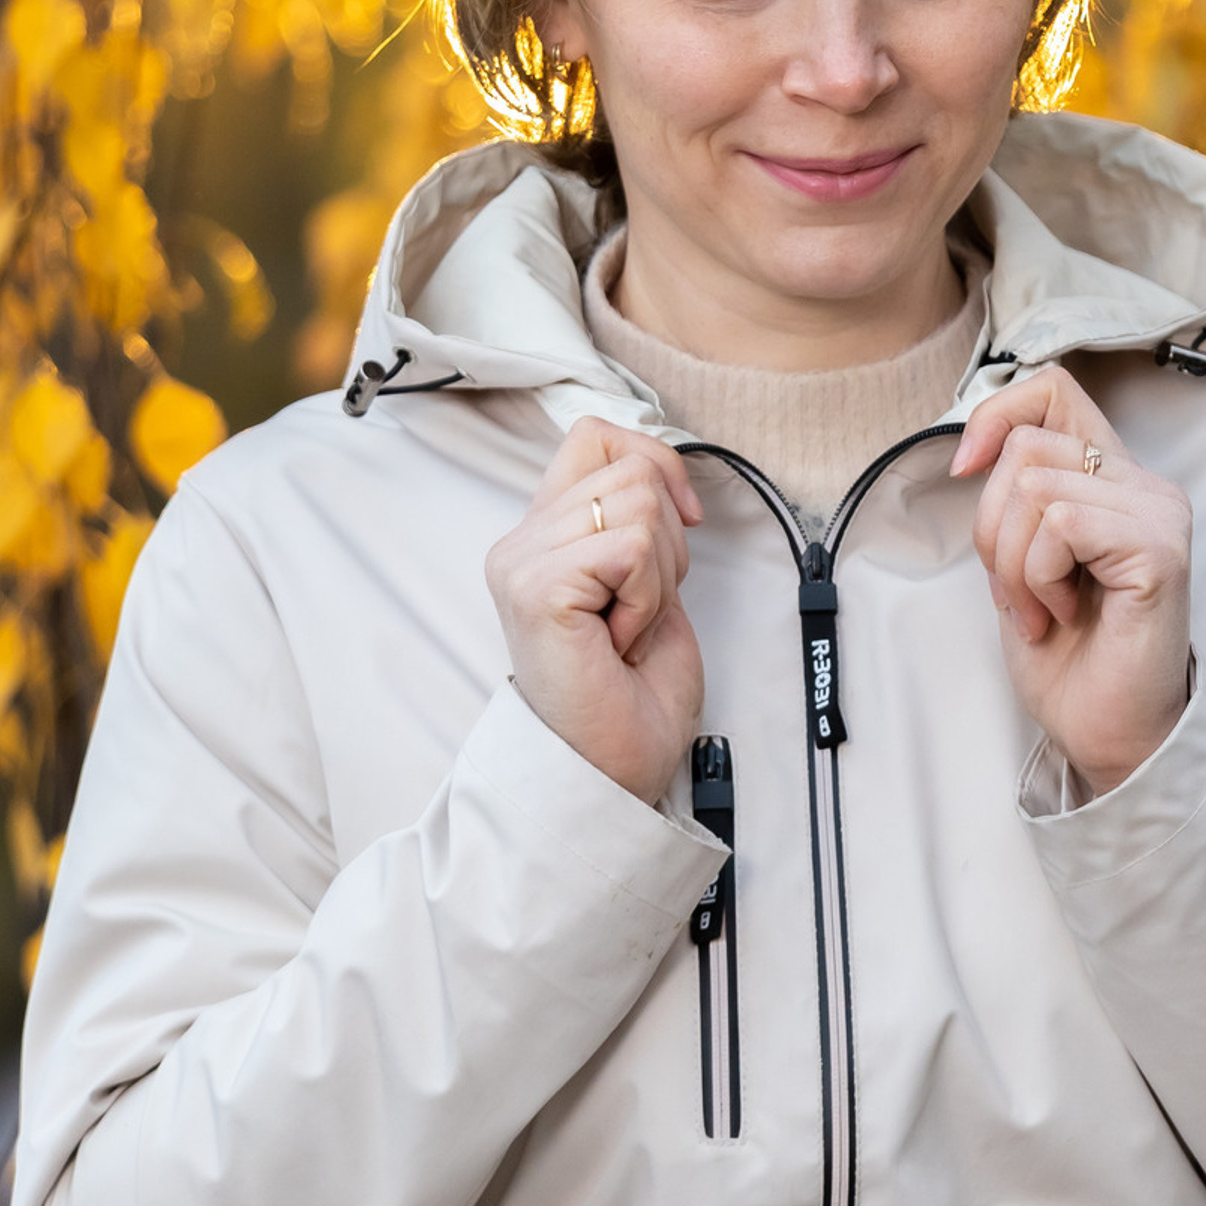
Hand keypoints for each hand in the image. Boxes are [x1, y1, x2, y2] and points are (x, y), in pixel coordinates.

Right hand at [484, 419, 705, 804]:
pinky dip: (648, 597)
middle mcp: (519, 542)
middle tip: (638, 608)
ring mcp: (521, 563)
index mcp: (541, 534)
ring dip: (658, 574)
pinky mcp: (536, 588)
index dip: (656, 462)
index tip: (686, 522)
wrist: (615, 771)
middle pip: (629, 465)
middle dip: (667, 540)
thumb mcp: (647, 581)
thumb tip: (661, 467)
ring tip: (626, 627)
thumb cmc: (632, 695)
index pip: (595, 434)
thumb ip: (637, 519)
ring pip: (637, 501)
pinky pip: (630, 547)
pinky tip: (619, 640)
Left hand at [951, 367, 1191, 799]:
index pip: (1054, 388)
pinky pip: (1061, 524)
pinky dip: (1039, 577)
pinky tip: (1064, 613)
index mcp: (1113, 478)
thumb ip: (1015, 494)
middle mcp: (1145, 484)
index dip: (996, 414)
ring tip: (1043, 609)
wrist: (1106, 731)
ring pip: (1035, 486)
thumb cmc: (1070, 654)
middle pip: (1027, 445)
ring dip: (1014, 564)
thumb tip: (973, 449)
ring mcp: (1158, 513)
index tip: (965, 470)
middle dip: (993, 526)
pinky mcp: (1159, 549)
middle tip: (1020, 591)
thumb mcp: (1021, 555)